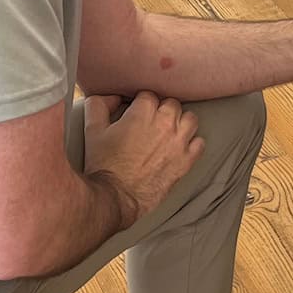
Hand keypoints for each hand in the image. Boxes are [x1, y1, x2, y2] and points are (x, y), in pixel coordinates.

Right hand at [84, 91, 204, 227]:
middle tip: (152, 123)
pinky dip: (192, 144)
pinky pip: (200, 144)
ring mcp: (178, 142)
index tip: (138, 112)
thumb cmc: (105, 166)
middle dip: (162, 111)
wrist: (116, 197)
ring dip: (181, 123)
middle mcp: (165, 124)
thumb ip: (99, 106)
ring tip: (170, 131)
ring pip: (190, 119)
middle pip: (172, 104)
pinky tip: (181, 147)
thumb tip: (112, 98)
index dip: (141, 103)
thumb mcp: (93, 130)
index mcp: (143, 113)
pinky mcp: (186, 161)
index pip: (149, 95)